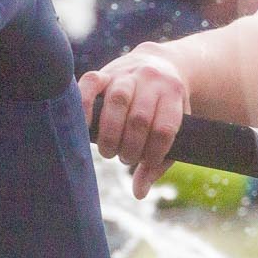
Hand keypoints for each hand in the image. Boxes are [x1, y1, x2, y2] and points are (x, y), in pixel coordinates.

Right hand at [80, 45, 190, 197]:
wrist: (161, 63)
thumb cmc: (165, 107)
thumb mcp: (174, 127)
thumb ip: (158, 161)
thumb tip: (139, 193)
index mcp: (174, 93)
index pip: (164, 129)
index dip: (153, 153)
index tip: (146, 164)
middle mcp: (152, 79)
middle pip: (139, 119)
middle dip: (130, 147)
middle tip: (124, 158)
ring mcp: (127, 73)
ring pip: (117, 102)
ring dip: (110, 134)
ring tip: (109, 151)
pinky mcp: (105, 71)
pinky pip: (90, 83)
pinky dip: (84, 105)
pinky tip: (84, 127)